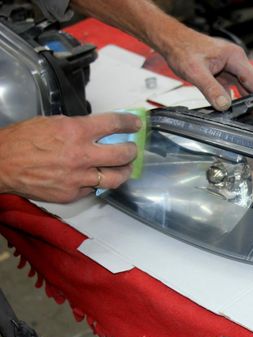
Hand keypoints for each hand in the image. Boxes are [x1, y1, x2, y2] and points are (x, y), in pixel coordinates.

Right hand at [0, 113, 140, 202]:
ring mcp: (77, 177)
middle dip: (132, 151)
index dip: (129, 123)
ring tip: (124, 167)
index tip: (136, 124)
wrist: (0, 164)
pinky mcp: (71, 194)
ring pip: (115, 178)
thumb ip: (78, 126)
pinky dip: (98, 182)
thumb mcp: (52, 122)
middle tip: (132, 149)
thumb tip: (99, 130)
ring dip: (124, 171)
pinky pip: (94, 188)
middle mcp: (81, 155)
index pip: (114, 124)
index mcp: (76, 131)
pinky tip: (97, 177)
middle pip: (123, 155)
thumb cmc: (23, 140)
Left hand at [159, 25, 252, 115]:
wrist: (172, 41)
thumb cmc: (183, 49)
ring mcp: (230, 65)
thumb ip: (211, 89)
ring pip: (247, 85)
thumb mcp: (195, 72)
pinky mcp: (224, 71)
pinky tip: (244, 108)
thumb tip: (224, 106)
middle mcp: (236, 60)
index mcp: (234, 57)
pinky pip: (237, 86)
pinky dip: (242, 97)